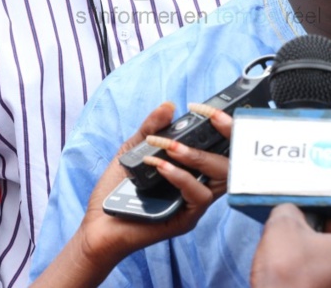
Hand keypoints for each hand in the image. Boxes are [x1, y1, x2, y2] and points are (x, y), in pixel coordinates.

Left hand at [33, 102, 231, 287]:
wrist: (99, 224)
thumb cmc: (117, 190)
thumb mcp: (133, 151)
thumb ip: (151, 129)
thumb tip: (169, 106)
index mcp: (192, 166)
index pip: (221, 144)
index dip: (226, 126)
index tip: (213, 110)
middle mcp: (200, 183)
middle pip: (231, 158)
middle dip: (226, 135)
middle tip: (208, 118)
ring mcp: (196, 202)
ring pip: (221, 177)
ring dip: (198, 156)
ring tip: (172, 147)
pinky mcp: (189, 218)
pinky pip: (199, 195)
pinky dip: (182, 177)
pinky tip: (163, 168)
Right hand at [250, 204, 330, 287]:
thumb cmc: (286, 279)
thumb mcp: (282, 227)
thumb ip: (291, 211)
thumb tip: (290, 213)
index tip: (330, 223)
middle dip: (330, 245)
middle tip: (306, 242)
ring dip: (322, 267)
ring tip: (295, 264)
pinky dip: (315, 285)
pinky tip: (292, 282)